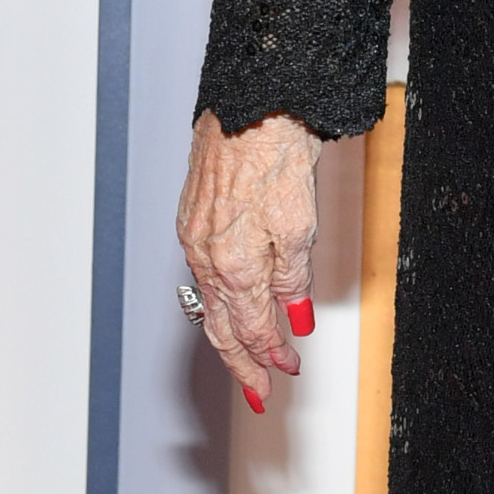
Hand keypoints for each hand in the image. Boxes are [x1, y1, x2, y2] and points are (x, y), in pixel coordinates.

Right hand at [175, 108, 322, 396]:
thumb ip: (294, 280)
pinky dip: (218, 299)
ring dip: (229, 334)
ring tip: (246, 357)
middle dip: (242, 362)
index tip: (287, 372)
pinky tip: (229, 303)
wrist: (253, 102)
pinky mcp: (194, 215)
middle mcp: (206, 255)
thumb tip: (293, 319)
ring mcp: (195, 236)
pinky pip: (204, 273)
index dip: (269, 356)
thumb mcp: (300, 226)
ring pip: (209, 301)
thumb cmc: (276, 153)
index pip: (250, 329)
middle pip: (221, 326)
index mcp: (234, 264)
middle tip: (259, 391)